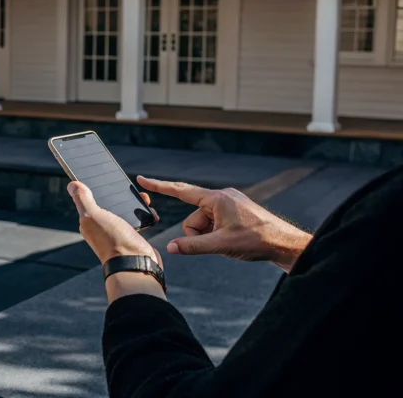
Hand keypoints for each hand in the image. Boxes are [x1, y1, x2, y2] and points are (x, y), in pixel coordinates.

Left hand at [68, 181, 164, 300]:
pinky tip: (150, 212)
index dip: (96, 186)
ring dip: (135, 202)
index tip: (106, 174)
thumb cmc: (112, 241)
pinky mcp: (133, 236)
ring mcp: (118, 231)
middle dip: (119, 193)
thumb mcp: (93, 216)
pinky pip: (139, 219)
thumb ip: (83, 200)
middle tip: (129, 186)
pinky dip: (145, 213)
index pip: (90, 198)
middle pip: (110, 202)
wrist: (135, 264)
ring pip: (126, 209)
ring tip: (143, 198)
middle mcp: (102, 226)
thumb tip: (72, 184)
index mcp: (89, 221)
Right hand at [137, 176, 311, 272]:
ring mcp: (228, 205)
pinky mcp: (234, 213)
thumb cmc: (257, 240)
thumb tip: (171, 248)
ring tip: (229, 243)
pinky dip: (216, 236)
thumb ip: (192, 246)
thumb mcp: (221, 245)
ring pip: (203, 224)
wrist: (285, 243)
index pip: (181, 190)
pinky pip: (214, 225)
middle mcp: (222, 198)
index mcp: (217, 199)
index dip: (159, 186)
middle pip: (193, 218)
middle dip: (198, 233)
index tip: (142, 179)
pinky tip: (232, 241)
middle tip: (217, 243)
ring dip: (209, 237)